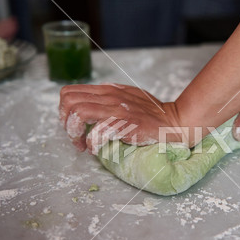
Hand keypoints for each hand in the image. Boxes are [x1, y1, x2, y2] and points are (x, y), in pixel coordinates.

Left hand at [59, 83, 182, 153]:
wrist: (175, 121)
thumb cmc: (153, 114)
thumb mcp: (127, 97)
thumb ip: (107, 99)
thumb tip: (88, 107)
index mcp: (107, 90)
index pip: (68, 92)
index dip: (64, 111)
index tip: (74, 126)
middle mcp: (109, 96)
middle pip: (68, 101)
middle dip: (65, 123)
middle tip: (77, 137)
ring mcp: (117, 109)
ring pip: (77, 114)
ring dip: (75, 134)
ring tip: (84, 145)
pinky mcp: (125, 124)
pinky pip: (96, 132)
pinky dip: (92, 144)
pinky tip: (97, 150)